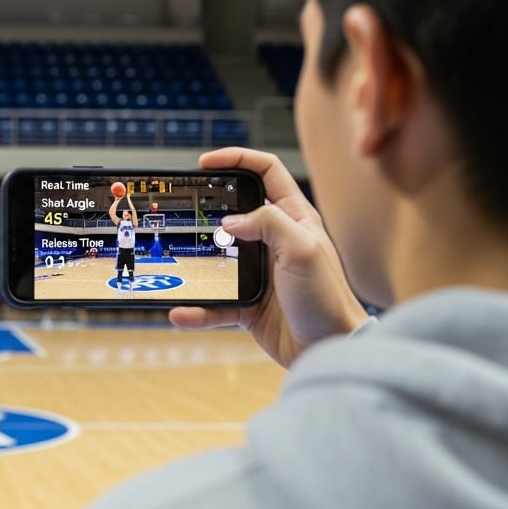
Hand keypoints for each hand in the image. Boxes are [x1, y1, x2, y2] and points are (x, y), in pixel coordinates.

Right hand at [169, 147, 367, 366]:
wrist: (331, 348)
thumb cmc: (327, 298)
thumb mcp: (302, 249)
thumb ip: (269, 224)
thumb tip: (230, 221)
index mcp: (294, 218)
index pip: (266, 172)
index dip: (237, 159)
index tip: (205, 162)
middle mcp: (275, 241)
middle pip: (234, 212)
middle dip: (206, 209)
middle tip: (183, 210)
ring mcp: (259, 272)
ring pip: (218, 258)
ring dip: (196, 262)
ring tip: (176, 263)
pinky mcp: (248, 303)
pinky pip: (215, 302)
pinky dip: (198, 309)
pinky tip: (182, 313)